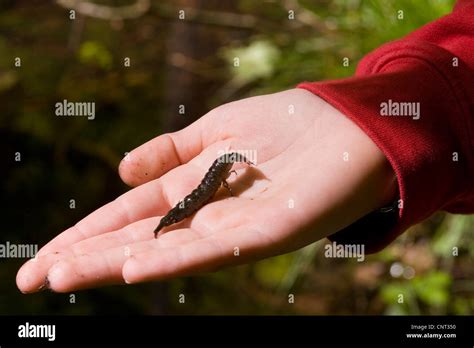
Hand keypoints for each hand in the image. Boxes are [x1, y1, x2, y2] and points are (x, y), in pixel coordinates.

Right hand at [16, 89, 395, 292]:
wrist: (344, 128)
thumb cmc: (284, 126)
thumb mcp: (215, 131)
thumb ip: (169, 152)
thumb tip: (119, 170)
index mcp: (192, 190)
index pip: (127, 216)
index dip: (85, 233)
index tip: (44, 257)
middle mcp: (205, 216)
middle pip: (136, 239)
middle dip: (84, 257)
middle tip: (33, 280)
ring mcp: (233, 229)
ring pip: (163, 251)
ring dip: (112, 263)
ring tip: (64, 277)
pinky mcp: (264, 234)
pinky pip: (209, 249)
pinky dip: (168, 260)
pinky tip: (130, 268)